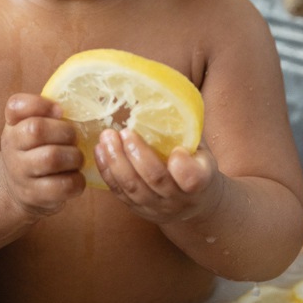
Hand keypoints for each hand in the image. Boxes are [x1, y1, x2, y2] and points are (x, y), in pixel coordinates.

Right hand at [0, 94, 84, 216]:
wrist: (18, 188)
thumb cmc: (35, 150)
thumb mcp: (32, 127)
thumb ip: (49, 114)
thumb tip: (84, 104)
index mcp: (13, 124)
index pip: (16, 105)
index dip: (41, 104)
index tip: (60, 110)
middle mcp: (11, 147)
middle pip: (36, 130)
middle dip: (65, 132)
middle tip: (74, 138)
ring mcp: (20, 173)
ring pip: (51, 158)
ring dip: (74, 156)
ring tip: (77, 158)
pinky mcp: (33, 195)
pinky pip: (61, 186)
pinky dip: (77, 180)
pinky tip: (76, 177)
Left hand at [94, 129, 222, 223]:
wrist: (195, 205)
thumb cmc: (197, 166)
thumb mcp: (202, 151)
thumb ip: (188, 131)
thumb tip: (169, 93)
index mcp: (200, 182)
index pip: (192, 179)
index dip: (183, 166)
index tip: (176, 149)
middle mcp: (177, 199)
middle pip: (155, 179)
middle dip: (137, 154)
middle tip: (124, 132)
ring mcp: (155, 207)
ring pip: (132, 187)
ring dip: (116, 161)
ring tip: (107, 137)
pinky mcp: (136, 209)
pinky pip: (118, 192)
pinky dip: (107, 171)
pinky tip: (100, 151)